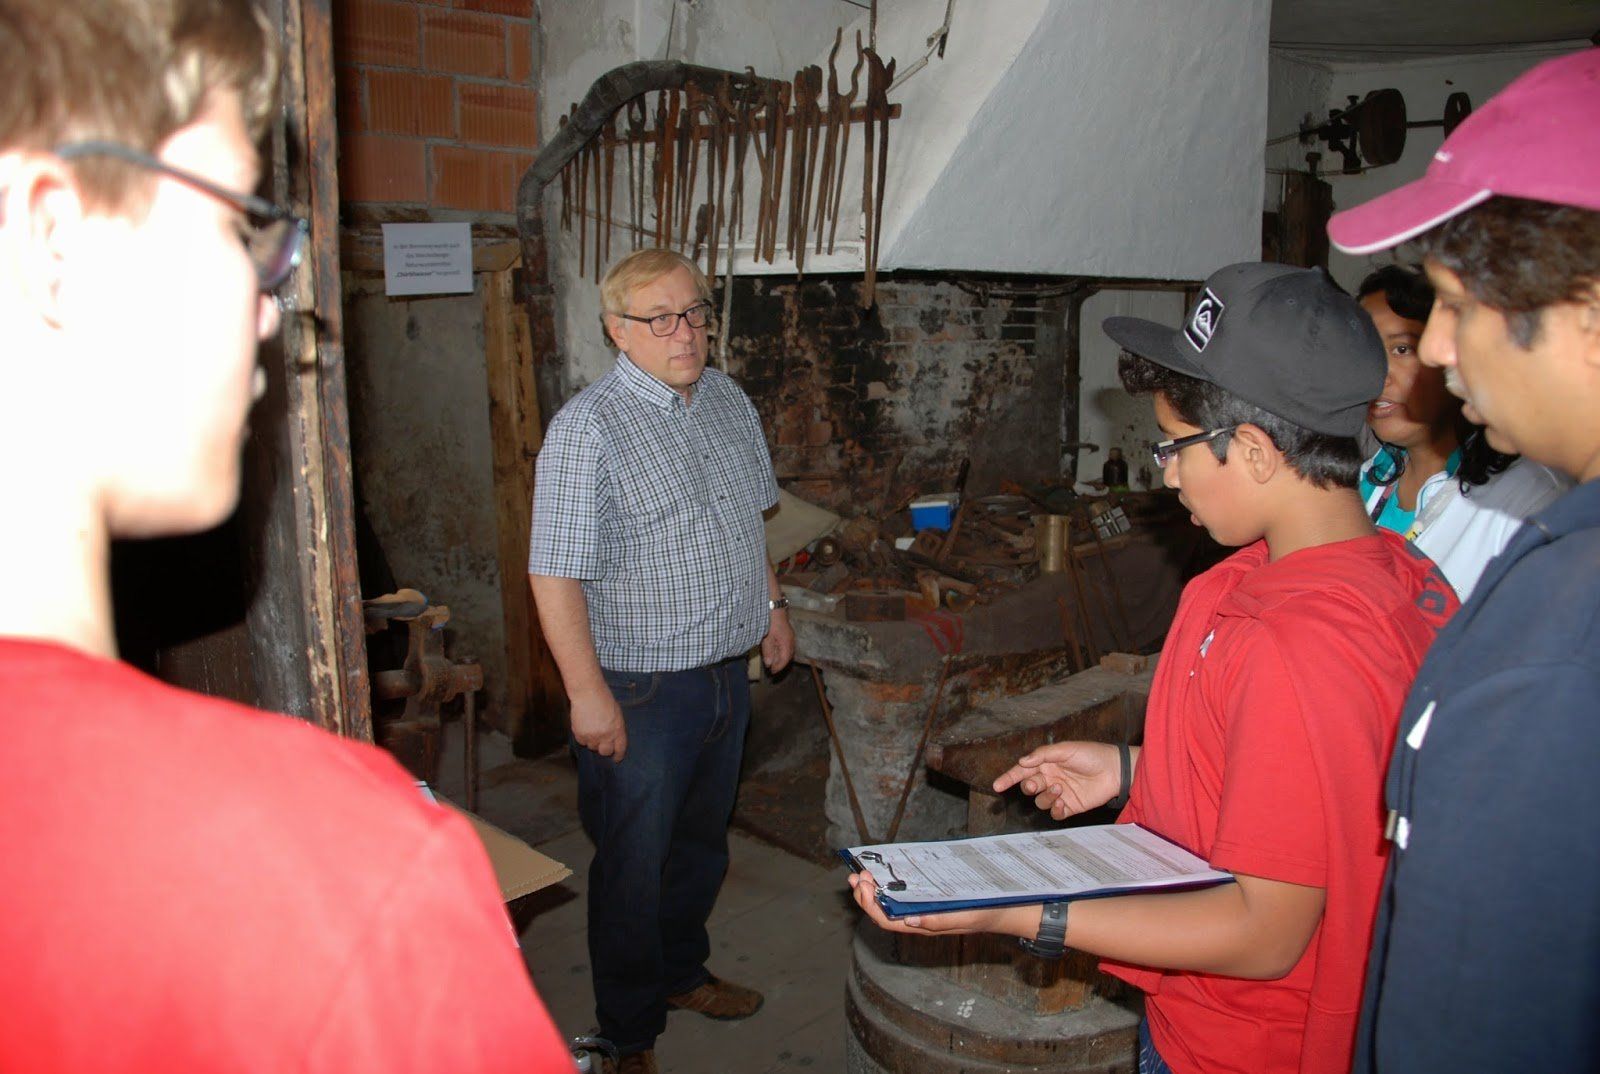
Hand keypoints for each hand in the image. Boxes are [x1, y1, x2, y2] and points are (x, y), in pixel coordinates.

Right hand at [569, 690, 627, 760]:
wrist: (588, 693)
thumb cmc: (604, 699)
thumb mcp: (617, 714)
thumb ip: (616, 728)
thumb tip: (614, 739)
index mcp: (618, 730)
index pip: (620, 749)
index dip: (618, 755)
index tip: (616, 758)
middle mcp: (606, 735)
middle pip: (605, 752)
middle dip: (604, 748)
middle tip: (602, 741)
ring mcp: (592, 736)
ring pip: (592, 747)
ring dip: (593, 741)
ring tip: (592, 728)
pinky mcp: (580, 734)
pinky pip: (582, 742)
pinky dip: (583, 737)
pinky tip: (584, 726)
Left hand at [762, 609, 794, 672]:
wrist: (773, 605)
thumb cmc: (771, 620)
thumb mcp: (767, 638)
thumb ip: (769, 651)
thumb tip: (769, 664)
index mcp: (787, 643)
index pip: (785, 660)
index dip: (778, 667)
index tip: (772, 672)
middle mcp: (791, 640)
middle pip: (787, 656)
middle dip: (780, 663)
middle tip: (772, 668)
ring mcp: (789, 635)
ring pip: (786, 650)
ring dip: (780, 656)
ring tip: (772, 660)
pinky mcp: (785, 631)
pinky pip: (785, 644)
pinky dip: (779, 650)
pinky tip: (773, 649)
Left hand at [847, 871, 1011, 936]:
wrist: (1002, 909)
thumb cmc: (983, 914)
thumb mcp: (964, 917)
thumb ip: (937, 921)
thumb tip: (907, 920)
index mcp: (922, 925)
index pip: (887, 920)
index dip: (870, 905)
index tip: (864, 885)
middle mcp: (917, 919)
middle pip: (882, 911)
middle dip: (865, 895)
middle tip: (858, 875)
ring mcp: (921, 910)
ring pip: (889, 903)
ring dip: (872, 890)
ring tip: (862, 874)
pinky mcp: (927, 899)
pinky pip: (902, 895)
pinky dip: (888, 885)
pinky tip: (884, 874)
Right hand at [993, 741, 1121, 819]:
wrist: (1115, 770)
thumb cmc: (1091, 754)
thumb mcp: (1065, 749)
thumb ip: (1042, 755)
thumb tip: (1021, 762)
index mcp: (1046, 763)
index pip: (1023, 771)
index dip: (1009, 778)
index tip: (997, 785)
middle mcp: (1050, 778)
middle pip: (1029, 787)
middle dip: (1027, 787)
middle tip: (1034, 785)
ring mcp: (1060, 793)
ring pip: (1040, 801)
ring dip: (1045, 796)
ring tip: (1059, 789)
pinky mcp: (1070, 806)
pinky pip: (1055, 812)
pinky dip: (1055, 809)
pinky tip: (1062, 802)